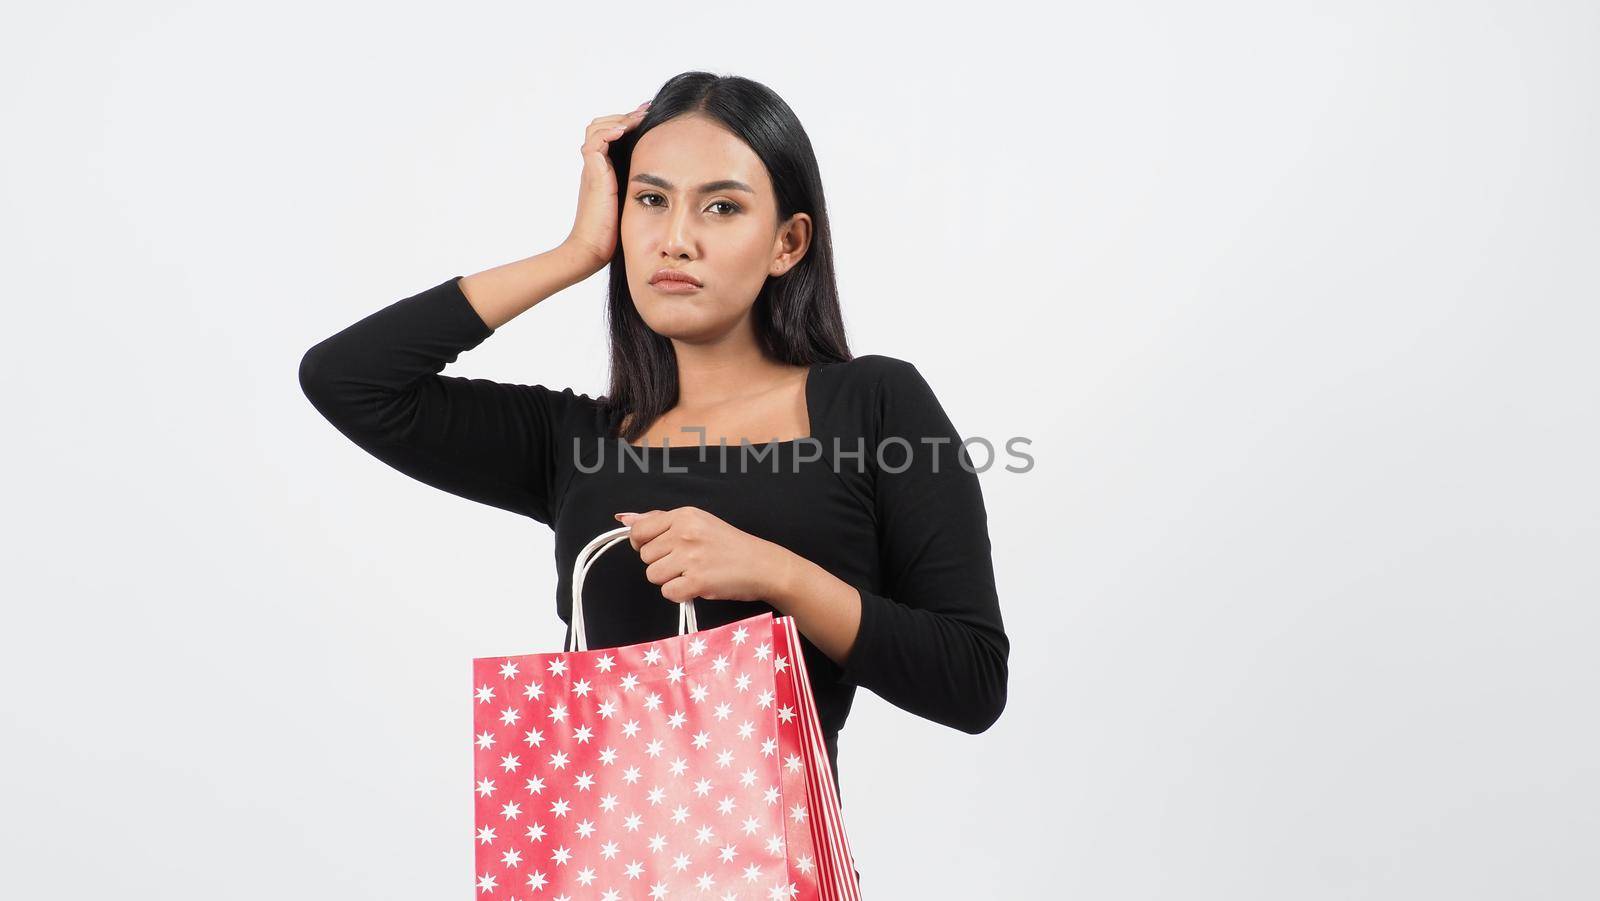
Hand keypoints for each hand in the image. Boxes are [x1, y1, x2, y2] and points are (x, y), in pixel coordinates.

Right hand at [563, 101, 651, 274]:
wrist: (592, 251)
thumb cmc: (614, 235)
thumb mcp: (634, 204)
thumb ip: (643, 189)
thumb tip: (671, 182)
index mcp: (606, 171)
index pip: (613, 135)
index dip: (630, 123)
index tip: (652, 116)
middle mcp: (597, 166)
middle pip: (603, 125)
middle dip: (625, 116)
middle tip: (648, 110)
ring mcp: (592, 169)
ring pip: (597, 127)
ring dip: (619, 119)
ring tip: (640, 117)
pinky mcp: (591, 174)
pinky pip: (595, 142)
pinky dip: (608, 132)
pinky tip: (625, 131)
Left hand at [613, 507, 792, 605]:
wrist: (762, 565)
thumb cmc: (729, 545)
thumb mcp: (697, 522)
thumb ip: (659, 520)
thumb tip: (624, 518)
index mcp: (684, 515)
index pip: (639, 531)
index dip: (643, 544)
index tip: (660, 549)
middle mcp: (685, 533)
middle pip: (645, 556)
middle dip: (662, 563)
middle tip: (687, 562)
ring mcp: (690, 557)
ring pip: (653, 575)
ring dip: (670, 580)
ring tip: (693, 573)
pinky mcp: (697, 581)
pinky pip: (668, 592)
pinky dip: (681, 594)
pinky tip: (697, 585)